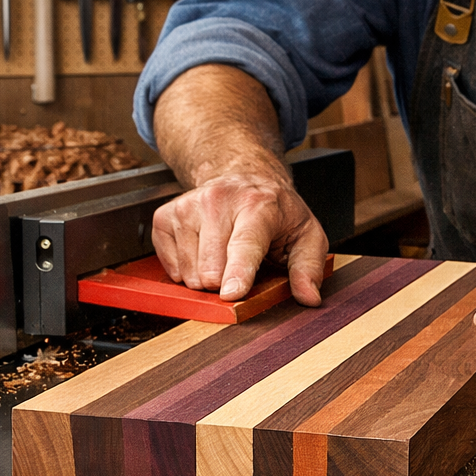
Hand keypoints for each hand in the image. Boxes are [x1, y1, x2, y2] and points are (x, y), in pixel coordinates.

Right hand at [151, 170, 329, 305]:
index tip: (231, 294)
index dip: (238, 272)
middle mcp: (218, 200)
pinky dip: (185, 269)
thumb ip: (309, 267)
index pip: (244, 243)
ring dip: (205, 276)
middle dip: (225, 283)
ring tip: (222, 256)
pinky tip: (201, 253)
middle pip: (211, 267)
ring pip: (189, 271)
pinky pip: (168, 263)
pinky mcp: (166, 216)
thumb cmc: (275, 211)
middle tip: (240, 268)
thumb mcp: (307, 234)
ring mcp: (188, 206)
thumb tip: (309, 297)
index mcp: (258, 204)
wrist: (242, 178)